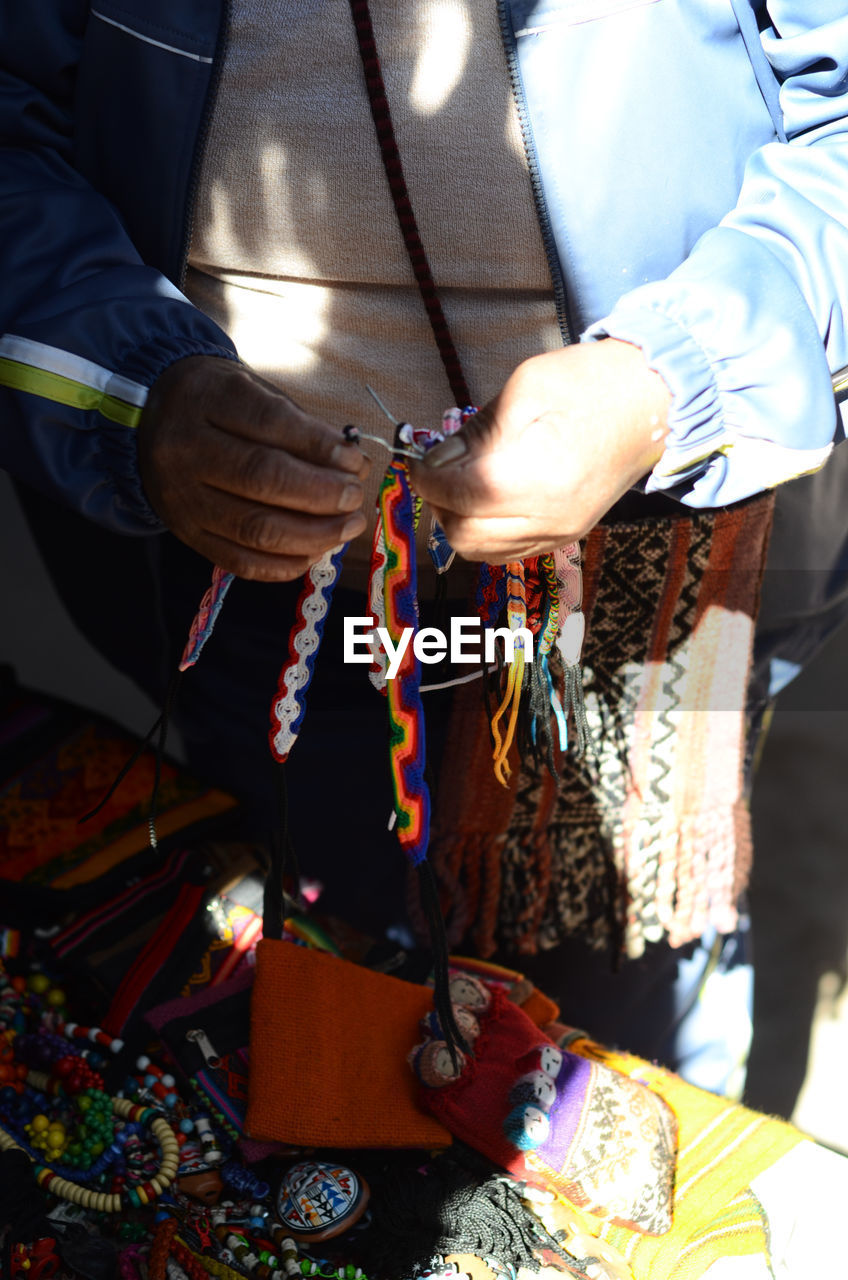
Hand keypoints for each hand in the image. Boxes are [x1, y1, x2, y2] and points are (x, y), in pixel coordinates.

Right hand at [138, 356, 369, 580]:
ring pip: (254, 528)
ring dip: (313, 534)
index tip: (355, 461)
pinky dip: (285, 564)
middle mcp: (185, 449)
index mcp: (205, 399)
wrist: (149, 421)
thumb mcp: (253, 391)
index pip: (269, 423)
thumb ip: (301, 426)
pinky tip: (316, 551)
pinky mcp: (188, 534)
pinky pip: (240, 562)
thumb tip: (354, 467)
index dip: (319, 446)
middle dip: (321, 494)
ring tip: (347, 526)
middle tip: (354, 498)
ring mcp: (183, 498)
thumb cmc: (218, 404)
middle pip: (262, 479)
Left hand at [410, 339, 670, 561]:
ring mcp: (561, 532)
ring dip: (461, 524)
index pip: (455, 495)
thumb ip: (473, 434)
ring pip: (484, 552)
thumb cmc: (591, 383)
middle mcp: (548, 518)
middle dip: (440, 505)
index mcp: (534, 477)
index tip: (419, 461)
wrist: (656, 400)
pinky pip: (510, 552)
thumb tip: (435, 461)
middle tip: (439, 472)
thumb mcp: (521, 391)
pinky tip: (489, 501)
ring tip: (462, 486)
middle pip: (464, 535)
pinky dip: (488, 533)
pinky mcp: (569, 535)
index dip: (426, 477)